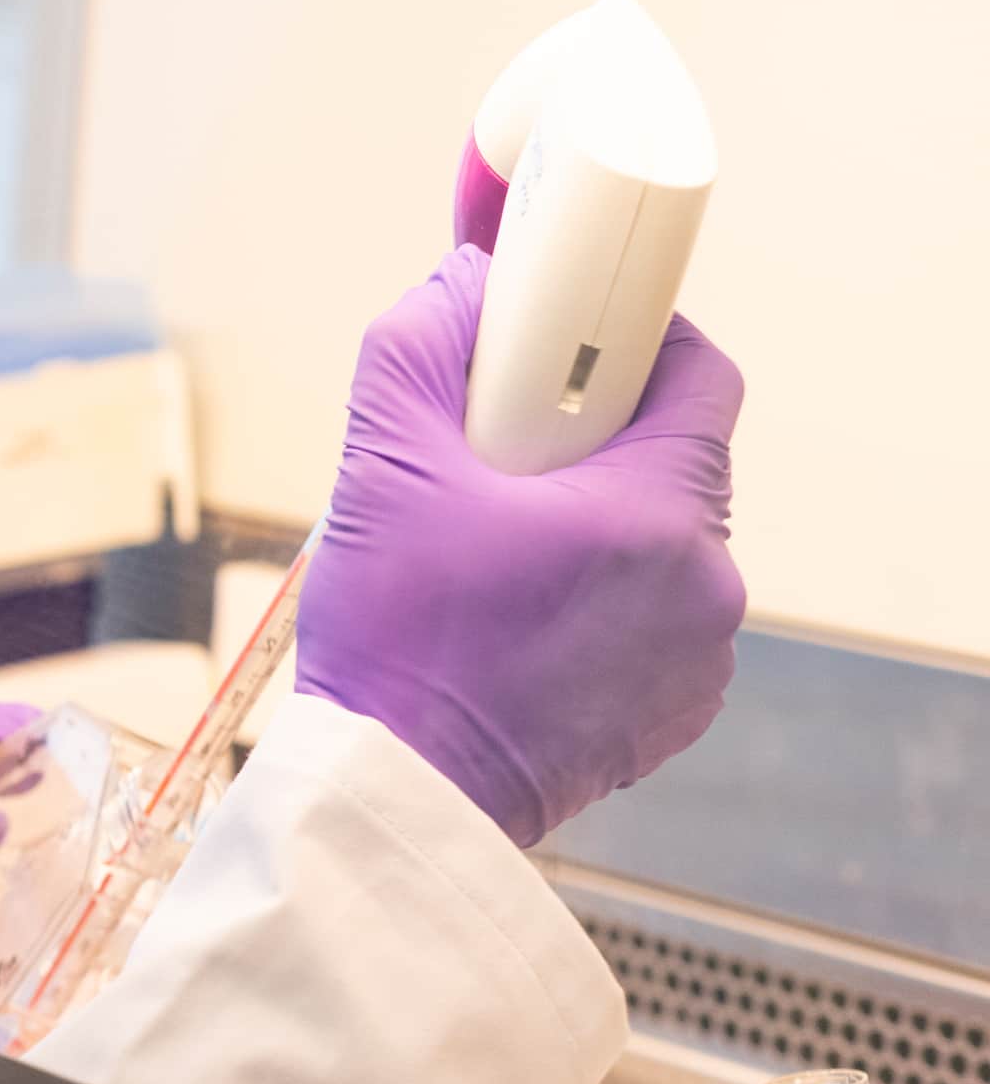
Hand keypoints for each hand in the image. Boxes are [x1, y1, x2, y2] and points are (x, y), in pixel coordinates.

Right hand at [295, 246, 744, 845]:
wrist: (400, 798)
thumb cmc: (396, 649)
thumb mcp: (379, 472)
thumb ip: (414, 351)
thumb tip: (454, 285)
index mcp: (655, 509)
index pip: (699, 372)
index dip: (636, 342)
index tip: (567, 350)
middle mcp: (705, 582)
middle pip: (669, 461)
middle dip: (588, 447)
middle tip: (498, 463)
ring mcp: (697, 657)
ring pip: (657, 546)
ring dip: (591, 531)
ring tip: (492, 560)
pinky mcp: (673, 713)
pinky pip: (653, 623)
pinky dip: (597, 608)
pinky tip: (515, 626)